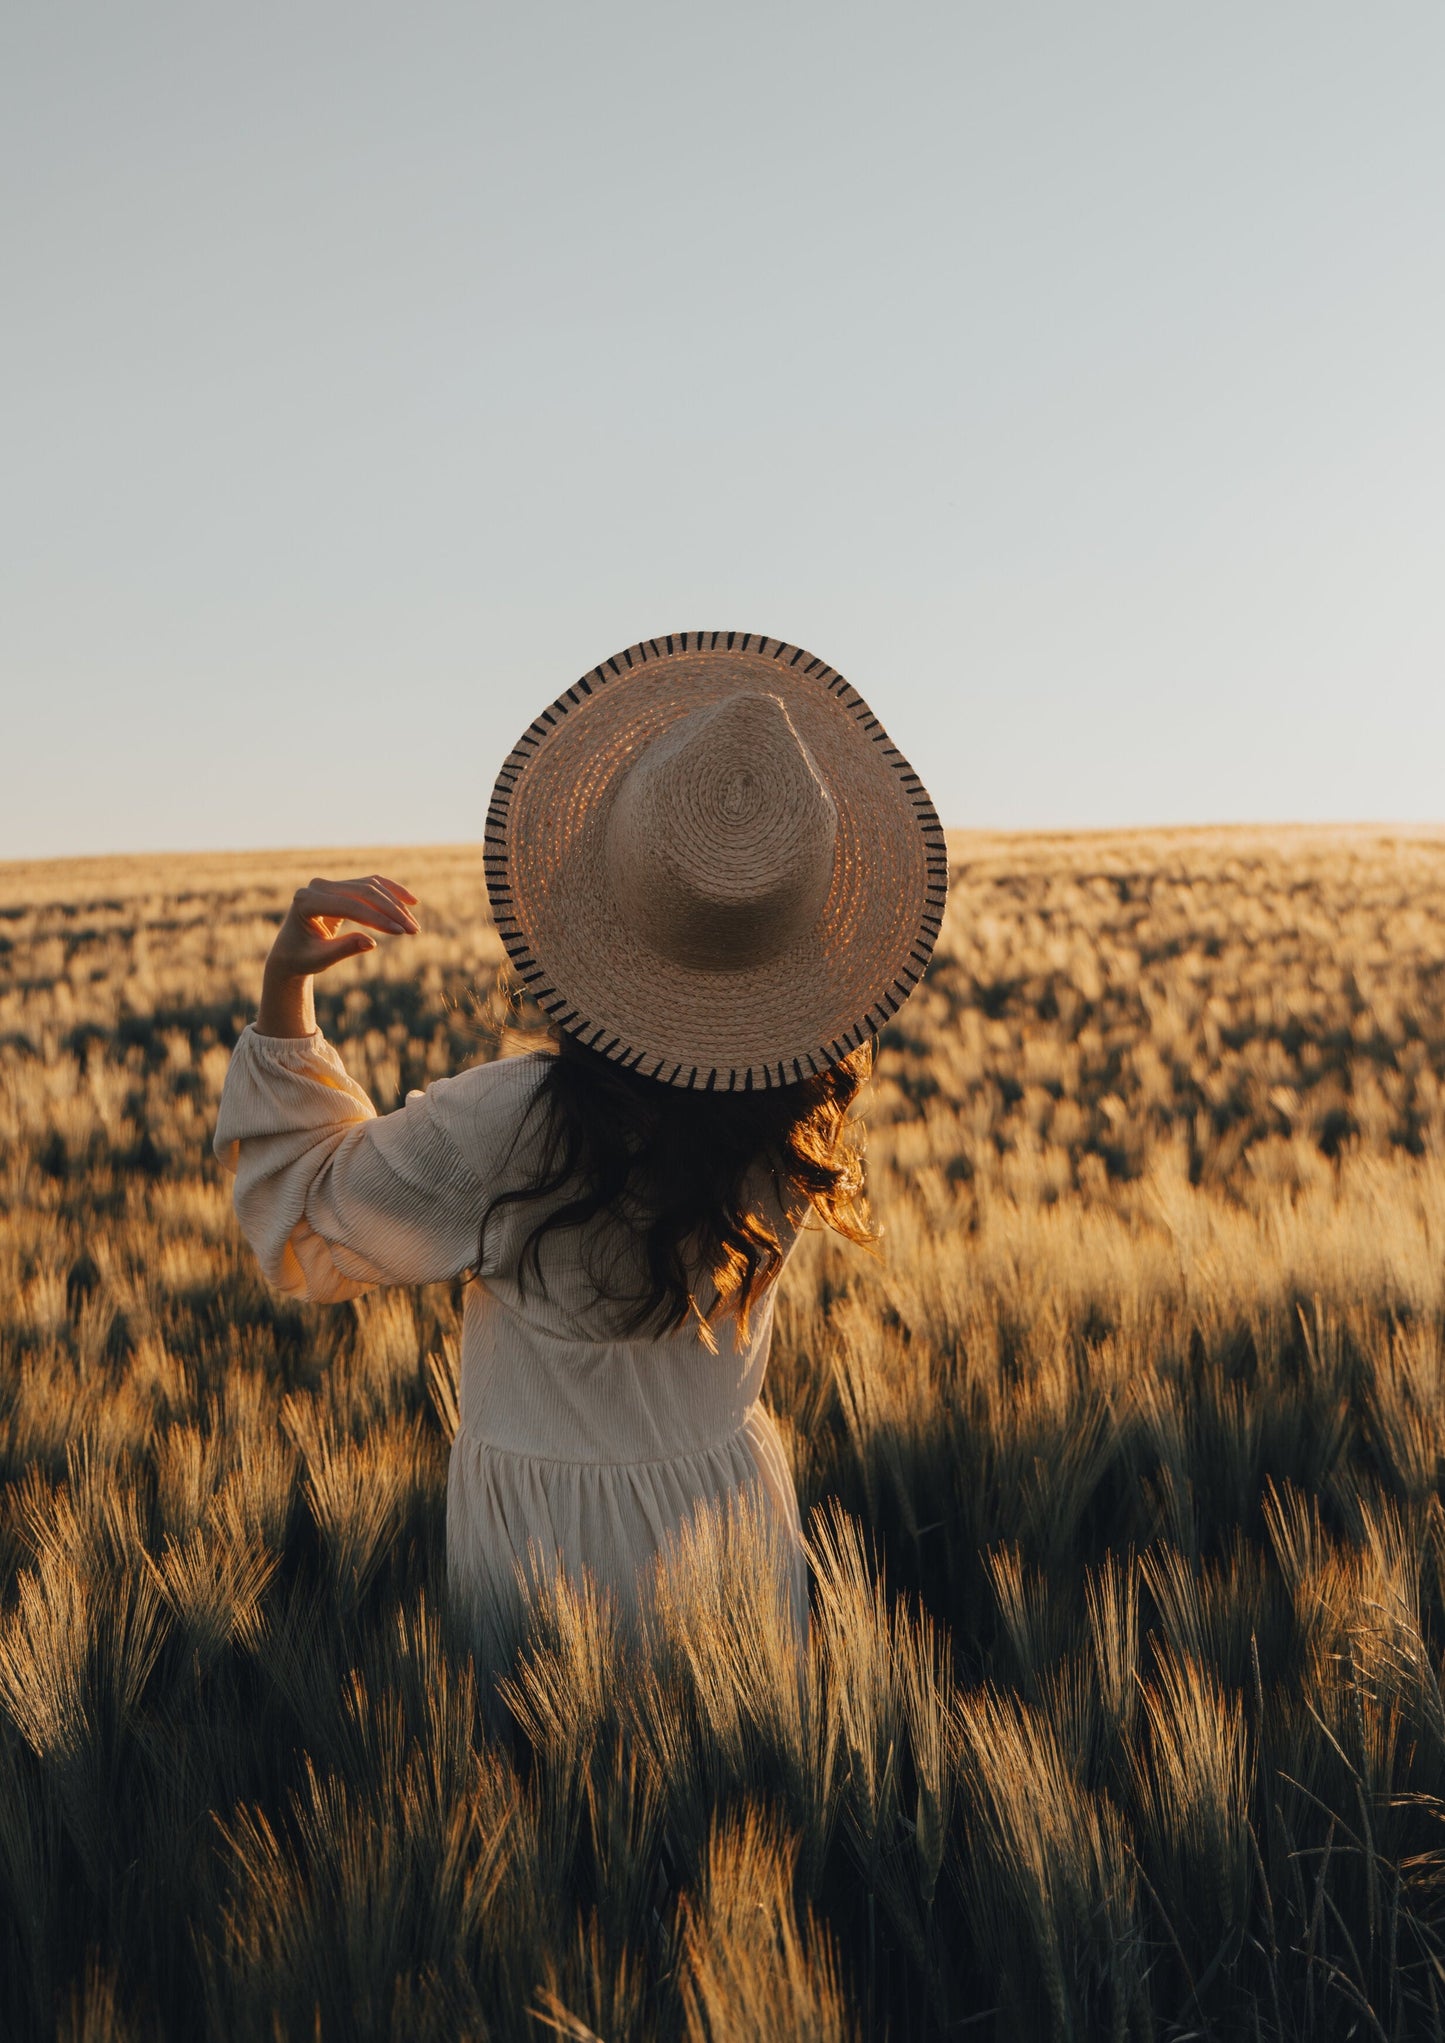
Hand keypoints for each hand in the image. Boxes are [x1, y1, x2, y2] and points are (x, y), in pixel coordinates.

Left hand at [257, 874, 418, 1036]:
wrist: (290, 952)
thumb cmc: (301, 958)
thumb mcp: (319, 959)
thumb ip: (342, 949)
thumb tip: (371, 943)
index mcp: (306, 901)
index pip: (349, 905)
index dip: (376, 918)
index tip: (400, 932)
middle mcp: (317, 886)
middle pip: (363, 892)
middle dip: (391, 911)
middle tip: (413, 930)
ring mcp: (329, 884)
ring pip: (370, 887)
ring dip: (395, 904)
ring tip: (413, 926)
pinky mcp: (341, 887)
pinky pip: (371, 884)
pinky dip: (391, 892)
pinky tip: (411, 901)